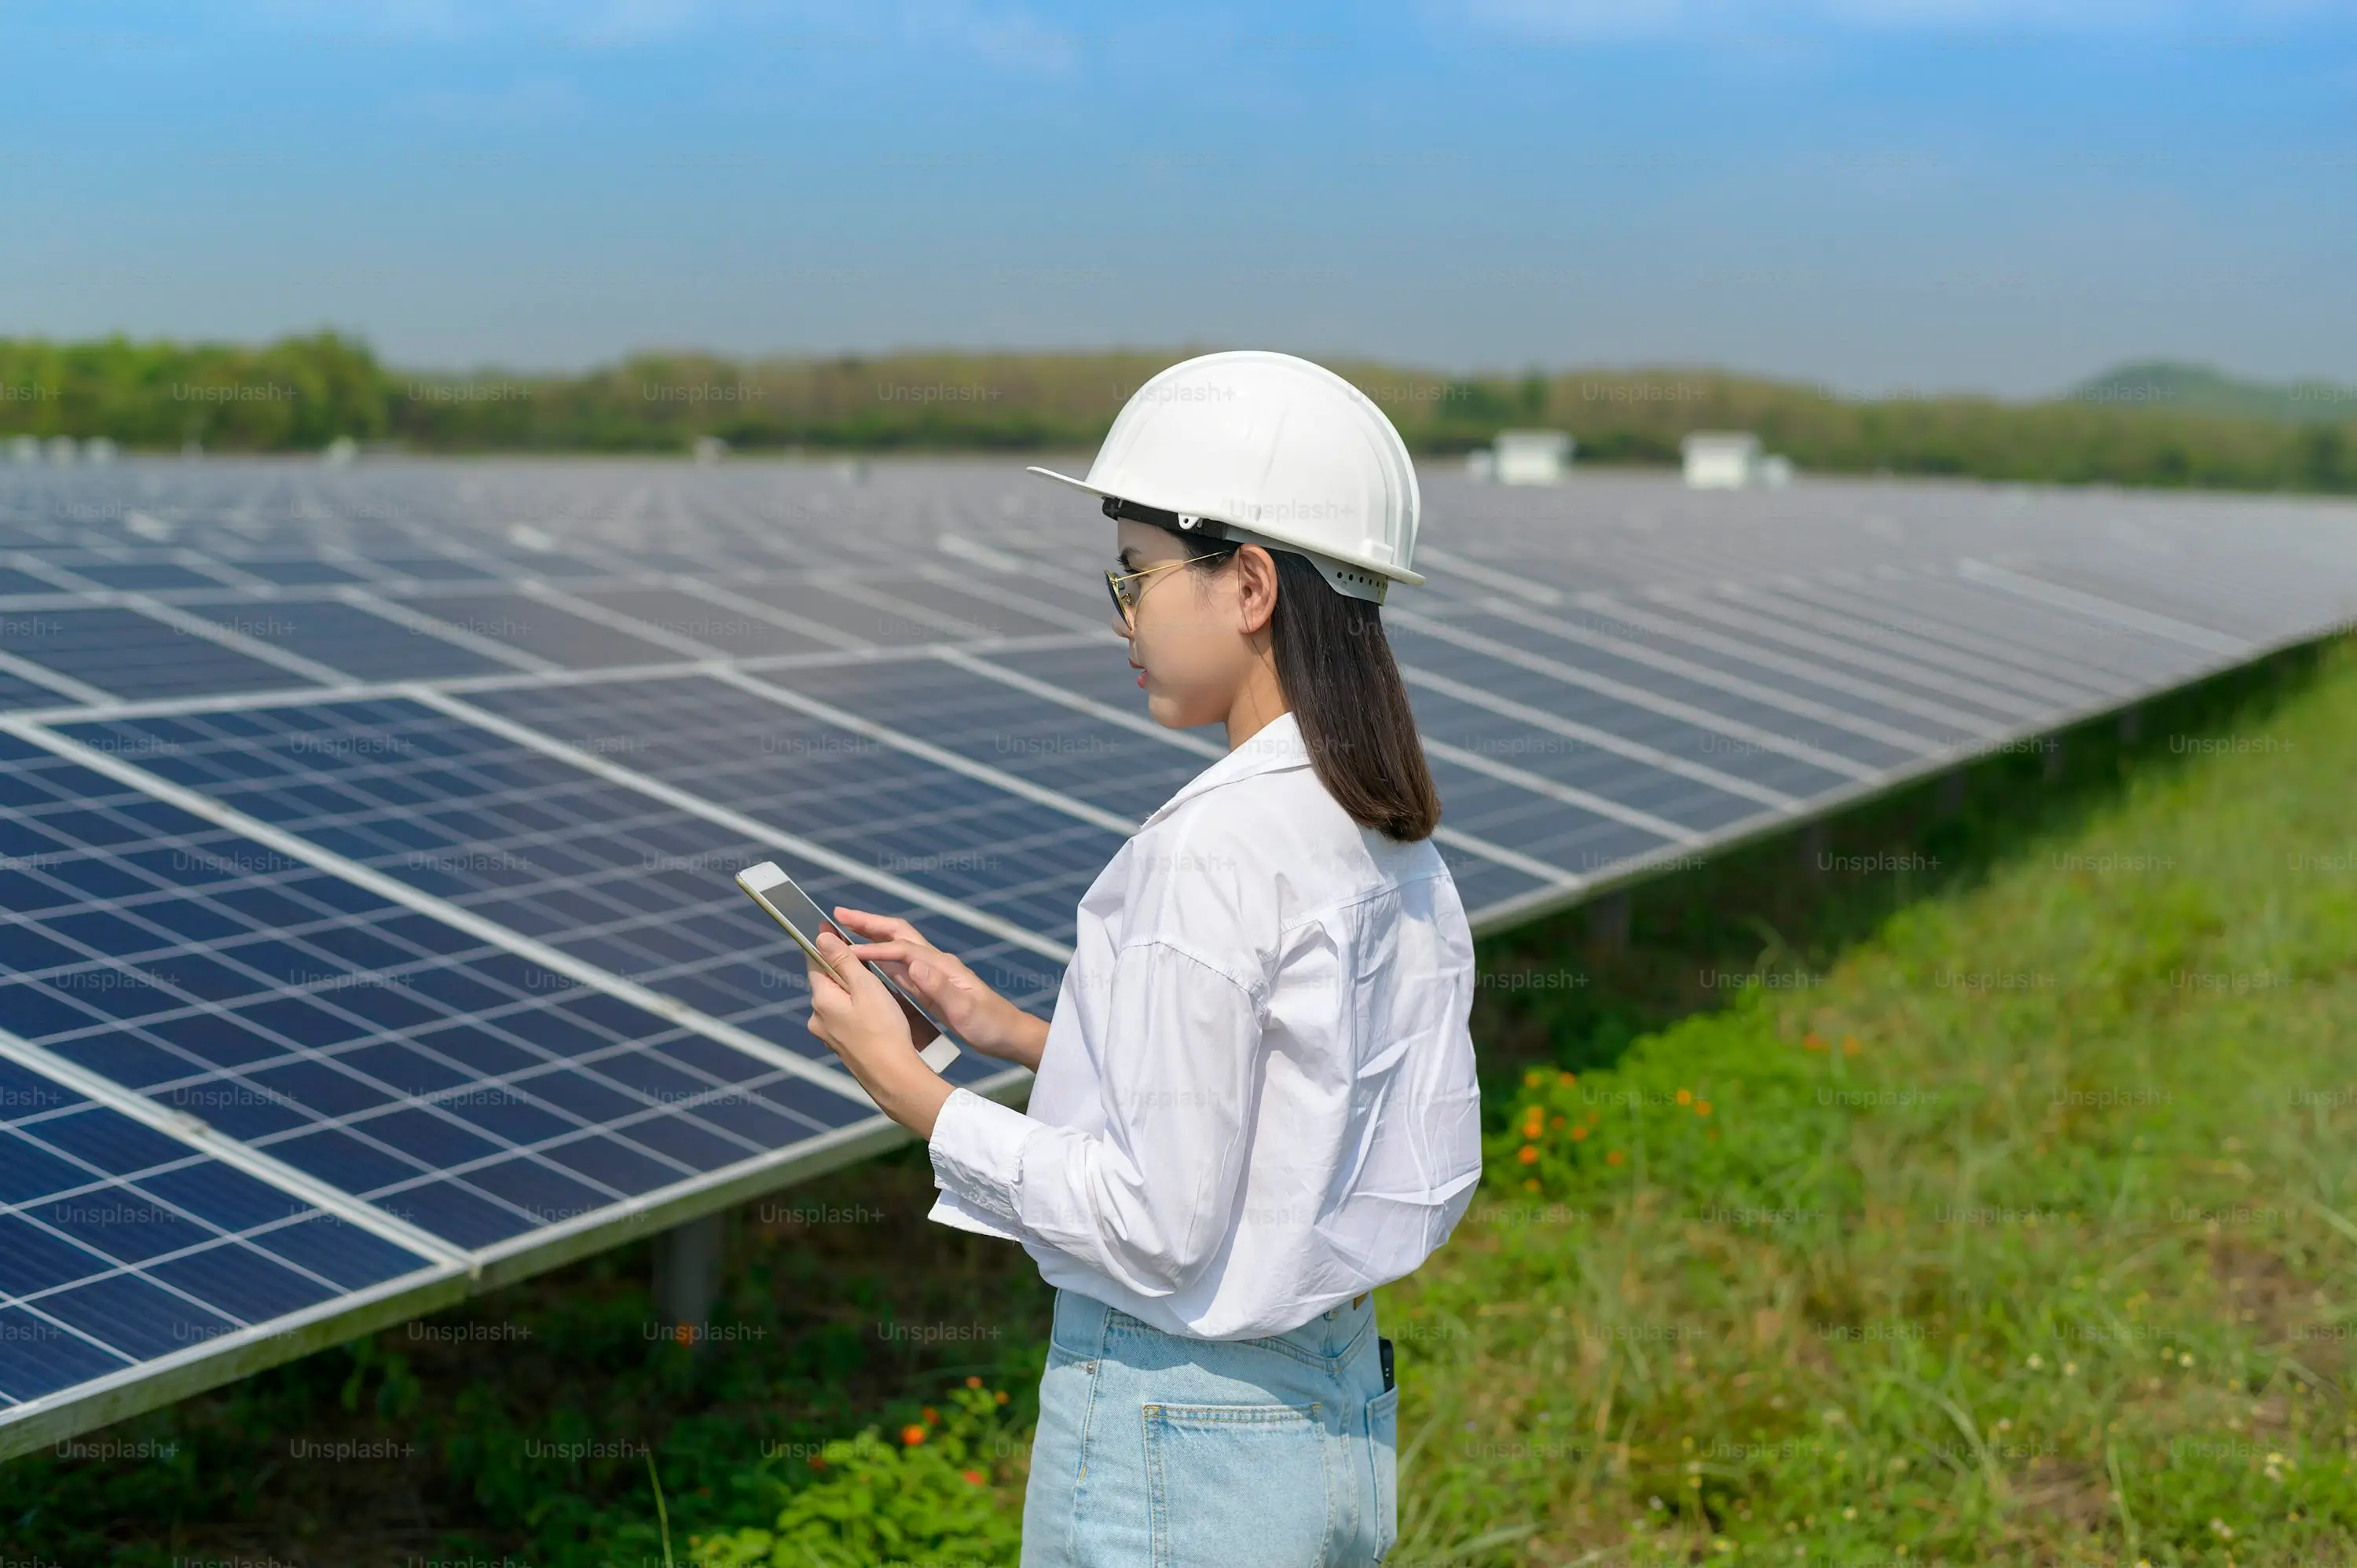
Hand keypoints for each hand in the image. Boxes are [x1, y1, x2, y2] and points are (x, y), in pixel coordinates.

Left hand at [805, 928, 953, 1137]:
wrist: (893, 1077)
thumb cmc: (883, 1030)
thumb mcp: (866, 987)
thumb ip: (843, 961)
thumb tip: (821, 937)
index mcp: (821, 999)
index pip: (815, 961)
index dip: (825, 943)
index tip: (832, 927)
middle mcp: (818, 1017)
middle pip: (827, 981)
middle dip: (844, 969)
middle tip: (867, 961)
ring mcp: (828, 1035)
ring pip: (838, 1001)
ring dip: (853, 992)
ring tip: (878, 990)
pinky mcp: (842, 1047)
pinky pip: (846, 1019)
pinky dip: (858, 1011)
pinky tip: (878, 1014)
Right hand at [830, 907, 1049, 1070]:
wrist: (1008, 1034)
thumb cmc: (990, 1024)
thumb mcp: (965, 1010)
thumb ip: (941, 988)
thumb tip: (915, 965)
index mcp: (942, 966)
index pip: (901, 949)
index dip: (873, 948)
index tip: (846, 950)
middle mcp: (935, 963)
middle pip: (898, 934)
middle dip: (868, 923)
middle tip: (838, 916)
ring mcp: (932, 973)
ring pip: (896, 947)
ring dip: (871, 937)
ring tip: (844, 933)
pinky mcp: (930, 987)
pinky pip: (899, 967)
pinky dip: (879, 959)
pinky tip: (865, 963)